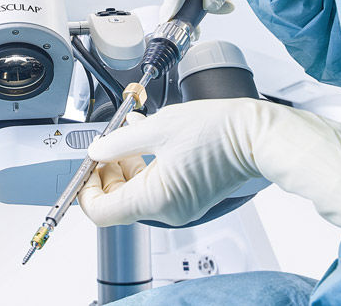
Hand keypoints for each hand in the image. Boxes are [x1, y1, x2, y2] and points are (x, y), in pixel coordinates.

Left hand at [77, 99, 340, 227]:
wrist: (256, 135)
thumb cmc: (216, 131)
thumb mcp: (157, 127)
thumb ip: (118, 142)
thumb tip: (96, 151)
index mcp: (155, 199)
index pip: (101, 212)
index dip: (85, 189)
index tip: (84, 167)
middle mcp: (166, 210)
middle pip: (118, 202)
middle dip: (106, 172)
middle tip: (105, 145)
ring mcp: (179, 206)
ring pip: (136, 191)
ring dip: (124, 164)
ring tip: (126, 134)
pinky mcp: (189, 196)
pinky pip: (155, 186)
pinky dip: (144, 165)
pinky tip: (144, 139)